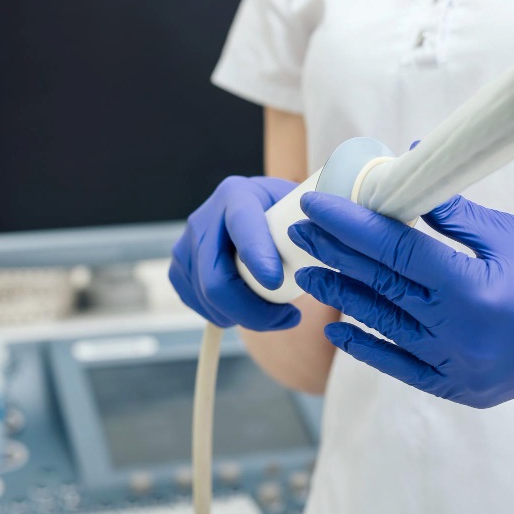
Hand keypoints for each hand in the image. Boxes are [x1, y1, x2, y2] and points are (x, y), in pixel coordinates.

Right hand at [169, 176, 300, 330]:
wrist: (255, 212)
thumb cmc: (284, 212)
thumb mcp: (301, 206)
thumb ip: (314, 220)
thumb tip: (333, 241)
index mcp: (236, 195)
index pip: (242, 228)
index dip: (257, 257)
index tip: (277, 282)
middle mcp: (204, 219)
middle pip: (216, 280)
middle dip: (253, 310)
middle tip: (290, 318)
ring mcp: (186, 245)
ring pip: (209, 300)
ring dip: (245, 316)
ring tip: (276, 311)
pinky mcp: (180, 269)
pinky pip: (200, 306)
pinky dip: (228, 316)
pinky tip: (250, 307)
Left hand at [289, 192, 513, 407]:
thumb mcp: (510, 234)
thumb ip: (450, 210)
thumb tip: (409, 168)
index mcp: (470, 290)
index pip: (392, 251)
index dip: (349, 226)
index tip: (316, 207)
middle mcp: (457, 334)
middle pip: (380, 287)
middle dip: (336, 256)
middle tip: (301, 233)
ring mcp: (458, 367)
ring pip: (383, 328)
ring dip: (343, 298)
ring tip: (310, 275)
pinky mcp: (462, 388)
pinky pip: (402, 368)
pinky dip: (370, 350)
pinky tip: (340, 332)